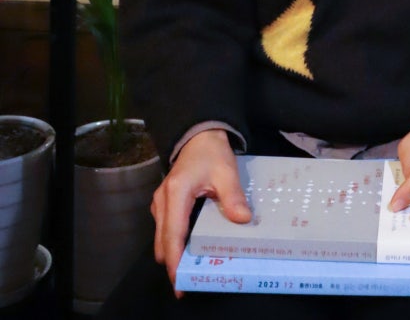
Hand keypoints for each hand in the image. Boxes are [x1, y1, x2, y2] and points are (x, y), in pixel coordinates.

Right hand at [151, 128, 250, 293]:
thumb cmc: (211, 152)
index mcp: (176, 193)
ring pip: (161, 237)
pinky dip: (174, 242)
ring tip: (192, 267)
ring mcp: (160, 202)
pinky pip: (165, 229)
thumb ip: (232, 196)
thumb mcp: (226, 171)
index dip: (175, 261)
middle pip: (162, 241)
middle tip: (190, 280)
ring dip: (173, 253)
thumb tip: (242, 220)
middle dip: (173, 263)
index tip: (180, 281)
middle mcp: (162, 200)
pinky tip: (190, 248)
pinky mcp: (164, 203)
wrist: (199, 135)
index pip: (173, 234)